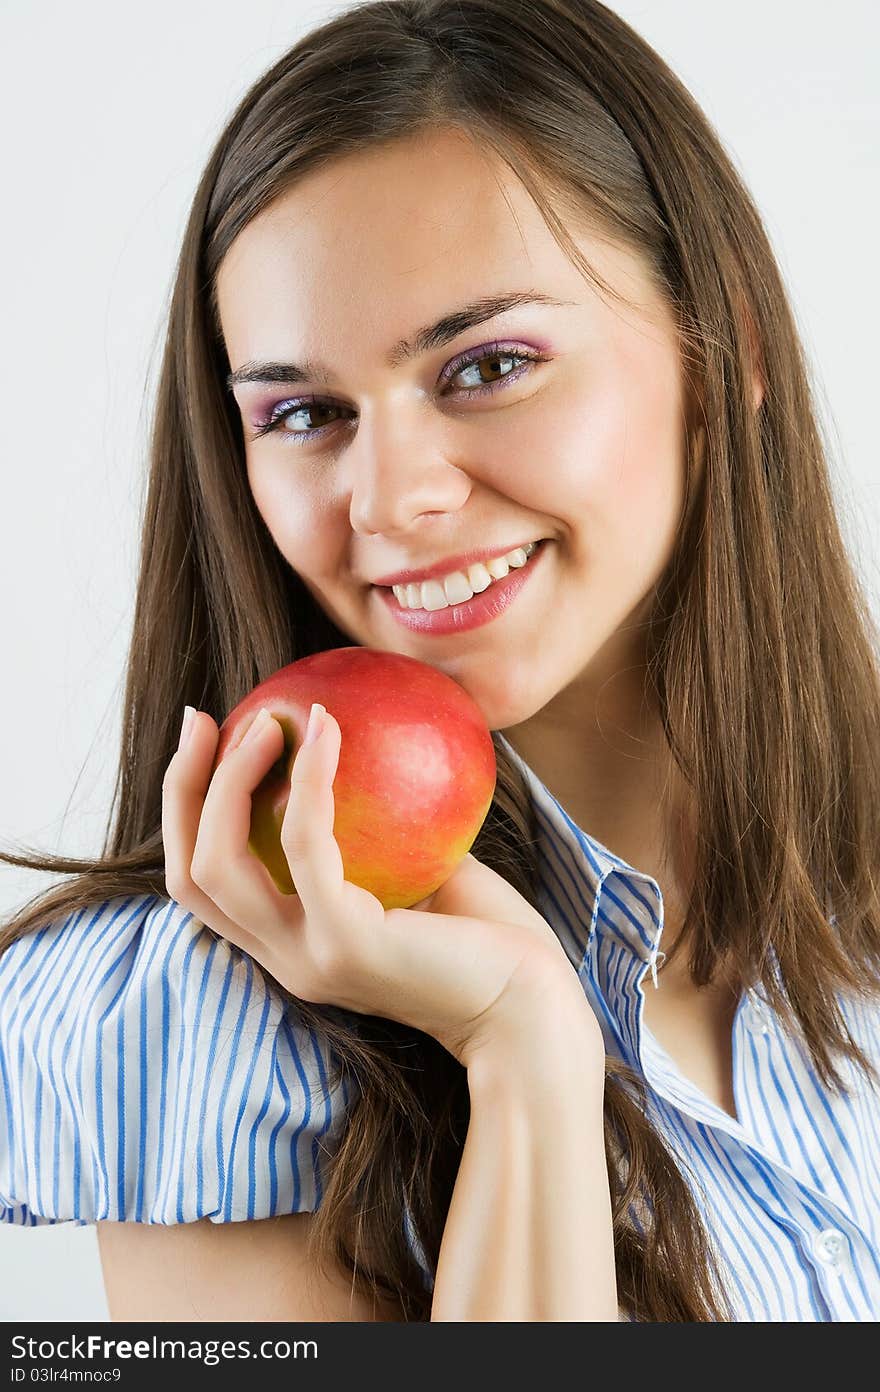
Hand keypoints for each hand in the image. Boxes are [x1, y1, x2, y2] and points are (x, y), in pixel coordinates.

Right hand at [161, 705, 580, 1065]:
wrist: (534, 1011)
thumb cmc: (490, 940)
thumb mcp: (417, 873)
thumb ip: (376, 830)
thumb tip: (365, 744)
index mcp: (292, 946)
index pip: (204, 884)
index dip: (186, 811)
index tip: (208, 739)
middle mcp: (285, 959)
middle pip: (189, 873)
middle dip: (183, 788)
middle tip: (205, 719)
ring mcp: (308, 957)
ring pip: (219, 861)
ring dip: (231, 777)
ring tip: (269, 720)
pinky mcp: (345, 943)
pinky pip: (304, 843)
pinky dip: (308, 777)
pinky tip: (328, 727)